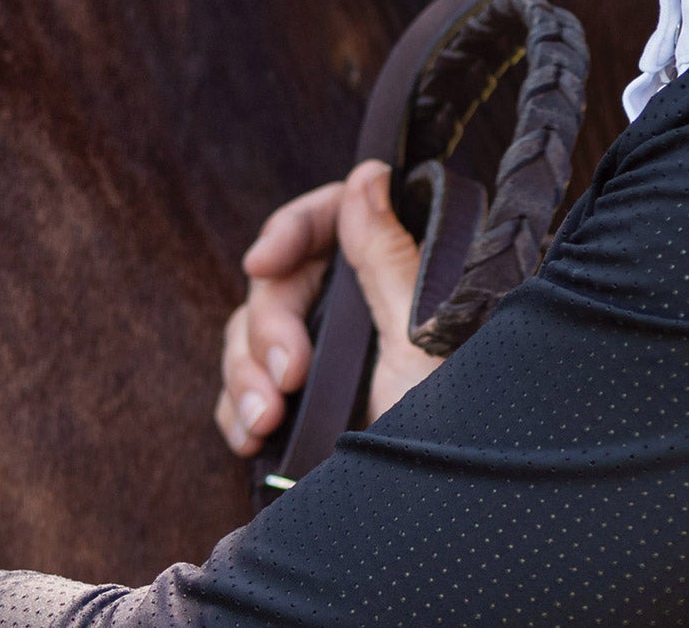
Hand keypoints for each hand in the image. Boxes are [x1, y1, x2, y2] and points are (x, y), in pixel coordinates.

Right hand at [215, 161, 446, 456]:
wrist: (435, 515)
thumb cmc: (449, 421)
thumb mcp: (422, 334)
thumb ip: (387, 254)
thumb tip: (367, 174)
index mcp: (393, 276)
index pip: (328, 221)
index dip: (289, 232)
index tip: (262, 262)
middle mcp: (358, 309)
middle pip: (280, 282)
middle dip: (270, 327)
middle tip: (289, 377)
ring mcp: (326, 359)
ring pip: (252, 334)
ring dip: (247, 375)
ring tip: (266, 420)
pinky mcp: (302, 407)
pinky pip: (244, 388)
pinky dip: (239, 410)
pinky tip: (251, 437)